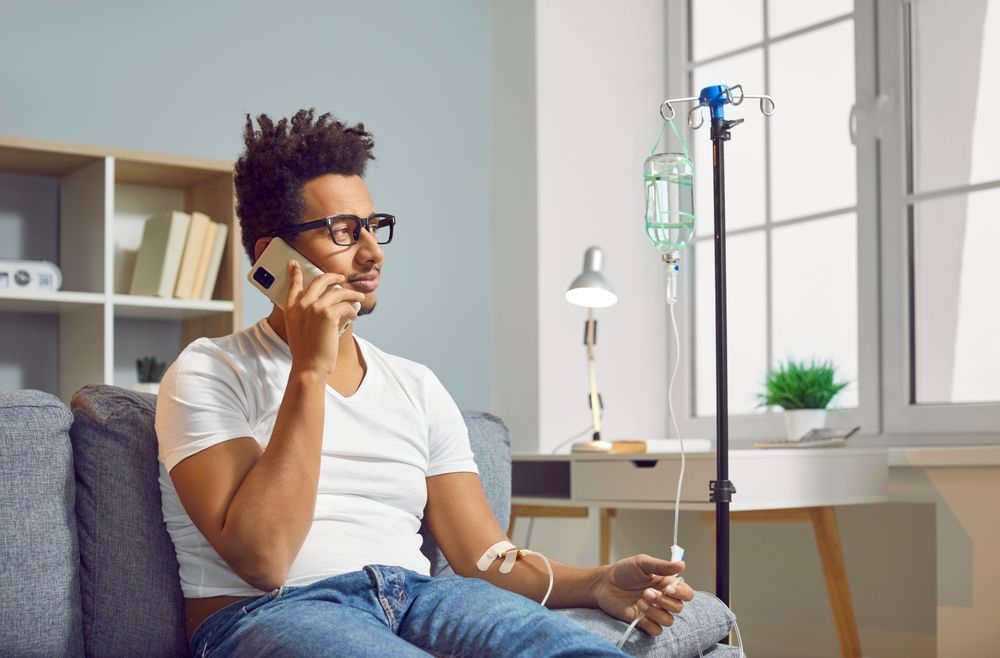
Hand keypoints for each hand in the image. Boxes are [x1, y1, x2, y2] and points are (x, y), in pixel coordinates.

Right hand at [283, 260, 364, 375]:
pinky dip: (353, 310)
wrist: (309, 366)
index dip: (295, 273)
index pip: (294, 285)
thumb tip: (323, 304)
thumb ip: (305, 314)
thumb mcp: (298, 329)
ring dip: (352, 294)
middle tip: (341, 278)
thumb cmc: (306, 352)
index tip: (295, 264)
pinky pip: (347, 306)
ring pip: (339, 292)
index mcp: (291, 308)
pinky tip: (355, 316)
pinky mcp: (329, 314)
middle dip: (333, 276)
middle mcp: (302, 304)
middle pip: (320, 280)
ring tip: (358, 297)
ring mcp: (315, 307)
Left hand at [593, 554, 693, 635]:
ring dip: (656, 612)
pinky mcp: (643, 623)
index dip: (681, 593)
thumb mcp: (642, 563)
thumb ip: (661, 566)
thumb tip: (682, 565)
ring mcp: (654, 612)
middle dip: (663, 601)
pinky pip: (656, 631)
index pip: (687, 594)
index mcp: (667, 585)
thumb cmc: (624, 571)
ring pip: (669, 621)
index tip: (668, 588)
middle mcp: (663, 600)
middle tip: (646, 592)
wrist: (604, 583)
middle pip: (678, 608)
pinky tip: (639, 612)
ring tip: (640, 601)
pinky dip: (650, 623)